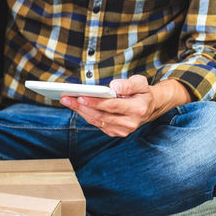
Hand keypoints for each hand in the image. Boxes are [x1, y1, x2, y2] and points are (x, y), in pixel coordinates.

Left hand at [59, 75, 190, 136]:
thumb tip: (114, 86)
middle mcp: (130, 123)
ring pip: (96, 121)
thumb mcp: (140, 82)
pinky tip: (76, 106)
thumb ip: (128, 84)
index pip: (112, 106)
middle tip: (66, 98)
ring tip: (67, 100)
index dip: (95, 102)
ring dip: (80, 111)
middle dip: (81, 106)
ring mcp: (122, 130)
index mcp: (137, 109)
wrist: (149, 107)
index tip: (80, 97)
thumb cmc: (142, 92)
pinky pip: (97, 124)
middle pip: (100, 115)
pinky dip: (85, 115)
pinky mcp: (115, 133)